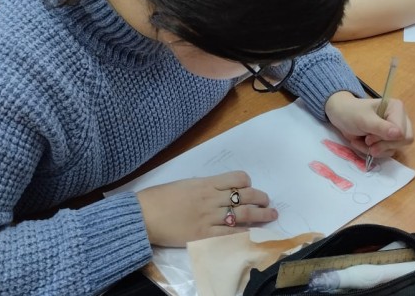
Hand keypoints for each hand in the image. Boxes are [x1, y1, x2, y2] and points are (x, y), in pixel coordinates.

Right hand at [136, 171, 275, 246]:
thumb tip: (218, 190)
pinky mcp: (204, 235)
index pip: (237, 178)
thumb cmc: (160, 197)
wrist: (144, 215)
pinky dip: (244, 233)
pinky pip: (230, 234)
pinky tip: (253, 232)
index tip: (249, 187)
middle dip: (260, 198)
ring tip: (271, 215)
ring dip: (260, 215)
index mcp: (206, 183)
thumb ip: (203, 187)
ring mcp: (209, 217)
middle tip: (268, 202)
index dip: (247, 182)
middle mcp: (211, 198)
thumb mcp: (185, 184)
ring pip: (243, 214)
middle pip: (245, 196)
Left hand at [325, 92, 412, 160]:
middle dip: (383, 145)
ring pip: (394, 149)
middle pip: (403, 141)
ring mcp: (394, 130)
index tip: (369, 137)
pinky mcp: (388, 140)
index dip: (387, 138)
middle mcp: (399, 119)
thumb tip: (399, 134)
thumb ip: (381, 127)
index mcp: (396, 108)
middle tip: (367, 141)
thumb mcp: (364, 120)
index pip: (403, 132)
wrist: (340, 116)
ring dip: (376, 149)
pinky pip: (387, 152)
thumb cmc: (351, 113)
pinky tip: (362, 143)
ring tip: (363, 141)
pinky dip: (373, 151)